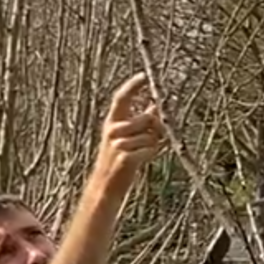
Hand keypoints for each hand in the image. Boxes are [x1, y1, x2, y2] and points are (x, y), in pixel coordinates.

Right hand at [94, 73, 166, 188]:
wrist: (105, 188)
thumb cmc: (119, 161)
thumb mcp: (125, 138)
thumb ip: (139, 122)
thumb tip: (155, 106)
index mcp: (112, 122)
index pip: (121, 97)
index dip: (133, 85)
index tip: (145, 76)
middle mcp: (112, 130)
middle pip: (146, 117)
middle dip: (157, 126)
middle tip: (158, 136)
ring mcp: (118, 144)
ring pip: (151, 135)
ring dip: (155, 144)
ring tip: (145, 152)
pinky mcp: (125, 158)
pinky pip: (150, 149)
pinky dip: (153, 154)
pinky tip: (145, 159)